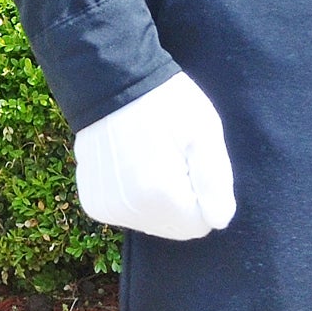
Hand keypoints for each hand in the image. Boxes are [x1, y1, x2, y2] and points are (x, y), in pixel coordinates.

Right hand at [73, 71, 236, 240]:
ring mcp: (108, 208)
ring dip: (159, 201)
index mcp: (161, 194)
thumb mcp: (205, 131)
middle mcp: (130, 210)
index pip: (202, 224)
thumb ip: (217, 181)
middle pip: (176, 228)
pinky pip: (128, 215)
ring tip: (150, 159)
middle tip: (172, 158)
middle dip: (182, 201)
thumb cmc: (164, 102)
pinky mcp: (93, 203)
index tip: (190, 161)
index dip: (203, 194)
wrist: (109, 82)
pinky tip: (130, 165)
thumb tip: (218, 220)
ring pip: (153, 223)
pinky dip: (135, 197)